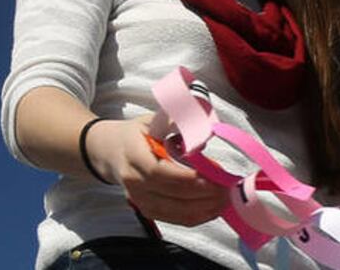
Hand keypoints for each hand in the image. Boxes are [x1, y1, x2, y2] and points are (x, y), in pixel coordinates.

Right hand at [84, 114, 226, 225]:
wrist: (111, 152)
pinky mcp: (146, 210)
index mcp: (133, 155)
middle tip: (228, 188)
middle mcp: (133, 182)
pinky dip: (196, 217)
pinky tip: (212, 209)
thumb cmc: (137, 134)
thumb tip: (202, 131)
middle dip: (204, 195)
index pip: (160, 173)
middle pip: (172, 196)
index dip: (188, 179)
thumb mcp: (153, 120)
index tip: (213, 177)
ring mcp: (138, 199)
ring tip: (224, 199)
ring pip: (175, 212)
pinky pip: (175, 219)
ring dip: (204, 209)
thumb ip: (176, 123)